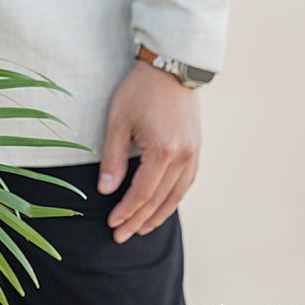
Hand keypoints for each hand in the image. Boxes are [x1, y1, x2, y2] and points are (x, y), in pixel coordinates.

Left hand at [99, 61, 200, 243]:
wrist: (171, 68)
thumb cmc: (139, 91)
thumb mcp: (117, 122)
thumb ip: (113, 159)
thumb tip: (106, 191)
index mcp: (163, 151)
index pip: (142, 193)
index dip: (126, 211)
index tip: (112, 224)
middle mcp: (184, 157)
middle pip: (159, 199)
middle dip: (139, 220)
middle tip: (121, 237)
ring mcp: (195, 154)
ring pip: (177, 195)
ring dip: (158, 215)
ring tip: (141, 229)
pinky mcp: (197, 149)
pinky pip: (186, 183)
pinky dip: (173, 199)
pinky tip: (161, 207)